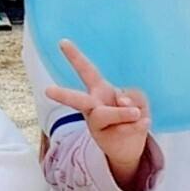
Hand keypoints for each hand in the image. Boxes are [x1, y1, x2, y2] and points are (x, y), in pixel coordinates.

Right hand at [40, 38, 156, 190]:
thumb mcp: (137, 99)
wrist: (128, 149)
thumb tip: (122, 103)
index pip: (86, 70)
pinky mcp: (108, 139)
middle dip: (64, 95)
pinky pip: (131, 125)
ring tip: (137, 115)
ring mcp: (97, 125)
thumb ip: (132, 97)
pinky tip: (141, 125)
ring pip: (107, 113)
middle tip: (48, 91)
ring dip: (125, 113)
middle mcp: (93, 107)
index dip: (75, 56)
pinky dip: (141, 123)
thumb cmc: (131, 116)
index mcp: (98, 91)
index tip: (62, 42)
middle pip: (79, 100)